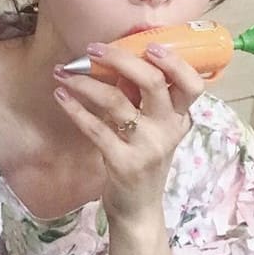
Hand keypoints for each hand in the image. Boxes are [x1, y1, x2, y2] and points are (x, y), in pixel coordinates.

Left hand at [53, 42, 203, 225]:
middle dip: (120, 59)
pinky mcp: (123, 163)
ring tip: (63, 72)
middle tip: (93, 48)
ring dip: (84, 82)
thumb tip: (117, 56)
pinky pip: (95, 128)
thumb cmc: (143, 156)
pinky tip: (61, 95)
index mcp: (178, 117)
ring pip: (115, 101)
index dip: (174, 62)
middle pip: (152, 82)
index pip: (192, 85)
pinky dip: (74, 108)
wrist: (139, 209)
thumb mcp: (152, 126)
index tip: (150, 45)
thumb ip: (142, 95)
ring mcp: (147, 147)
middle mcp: (168, 129)